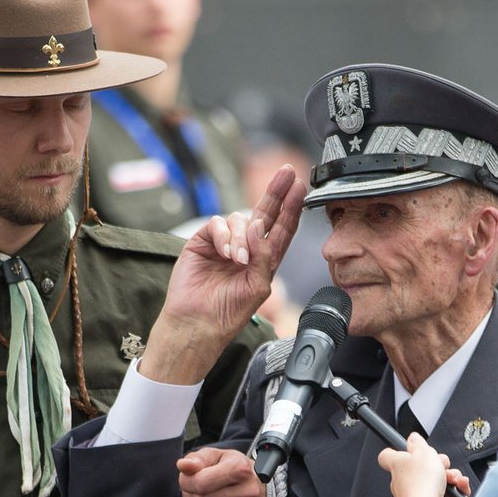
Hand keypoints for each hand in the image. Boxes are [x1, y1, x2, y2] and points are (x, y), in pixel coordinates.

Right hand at [140, 165, 305, 383]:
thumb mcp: (257, 286)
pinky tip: (225, 252)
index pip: (282, 228)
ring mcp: (224, 243)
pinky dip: (224, 236)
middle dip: (276, 192)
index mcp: (263, 259)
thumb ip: (264, 256)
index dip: (291, 208)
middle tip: (286, 173)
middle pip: (264, 212)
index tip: (300, 187)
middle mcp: (245, 247)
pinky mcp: (203, 241)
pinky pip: (217, 224)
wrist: (197, 323)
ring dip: (242, 236)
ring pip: (240, 220)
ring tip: (238, 260)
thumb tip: (259, 226)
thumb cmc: (228, 312)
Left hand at [177, 447, 265, 496]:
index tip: (187, 478)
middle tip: (194, 490)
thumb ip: (197, 459)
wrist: (257, 484)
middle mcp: (249, 491)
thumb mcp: (215, 456)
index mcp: (241, 468)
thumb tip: (183, 465)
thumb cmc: (233, 467)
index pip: (201, 483)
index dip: (186, 482)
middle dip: (190, 496)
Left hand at [377, 433, 470, 496]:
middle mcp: (403, 482)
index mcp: (397, 465)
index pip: (388, 456)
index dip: (396, 451)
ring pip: (434, 482)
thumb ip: (418, 443)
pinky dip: (454, 491)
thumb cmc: (420, 484)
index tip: (407, 449)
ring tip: (452, 478)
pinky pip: (444, 496)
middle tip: (441, 464)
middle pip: (419, 468)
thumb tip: (413, 438)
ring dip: (448, 477)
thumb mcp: (423, 451)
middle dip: (436, 465)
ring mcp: (415, 496)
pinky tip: (459, 487)